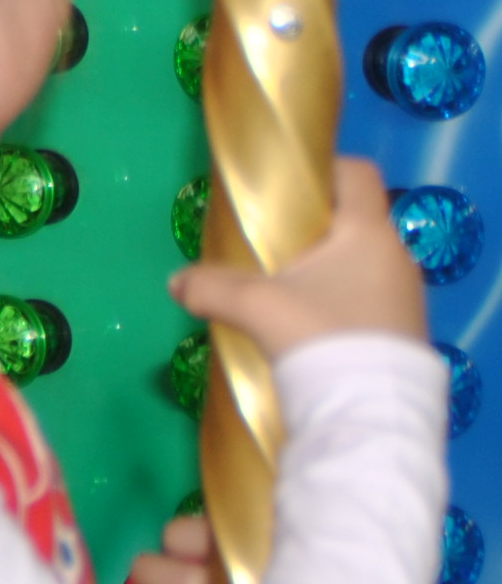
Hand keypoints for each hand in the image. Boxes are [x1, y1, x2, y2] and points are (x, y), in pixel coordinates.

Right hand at [169, 157, 428, 356]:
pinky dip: (342, 302)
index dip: (323, 169)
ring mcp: (407, 299)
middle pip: (355, 221)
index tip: (287, 188)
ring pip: (363, 264)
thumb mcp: (254, 306)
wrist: (368, 414)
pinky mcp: (405, 334)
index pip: (357, 173)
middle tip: (275, 245)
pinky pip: (371, 300)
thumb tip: (175, 283)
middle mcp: (397, 258)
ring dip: (329, 270)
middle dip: (316, 228)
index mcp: (368, 234)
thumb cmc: (319, 337)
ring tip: (288, 292)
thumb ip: (211, 286)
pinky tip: (311, 328)